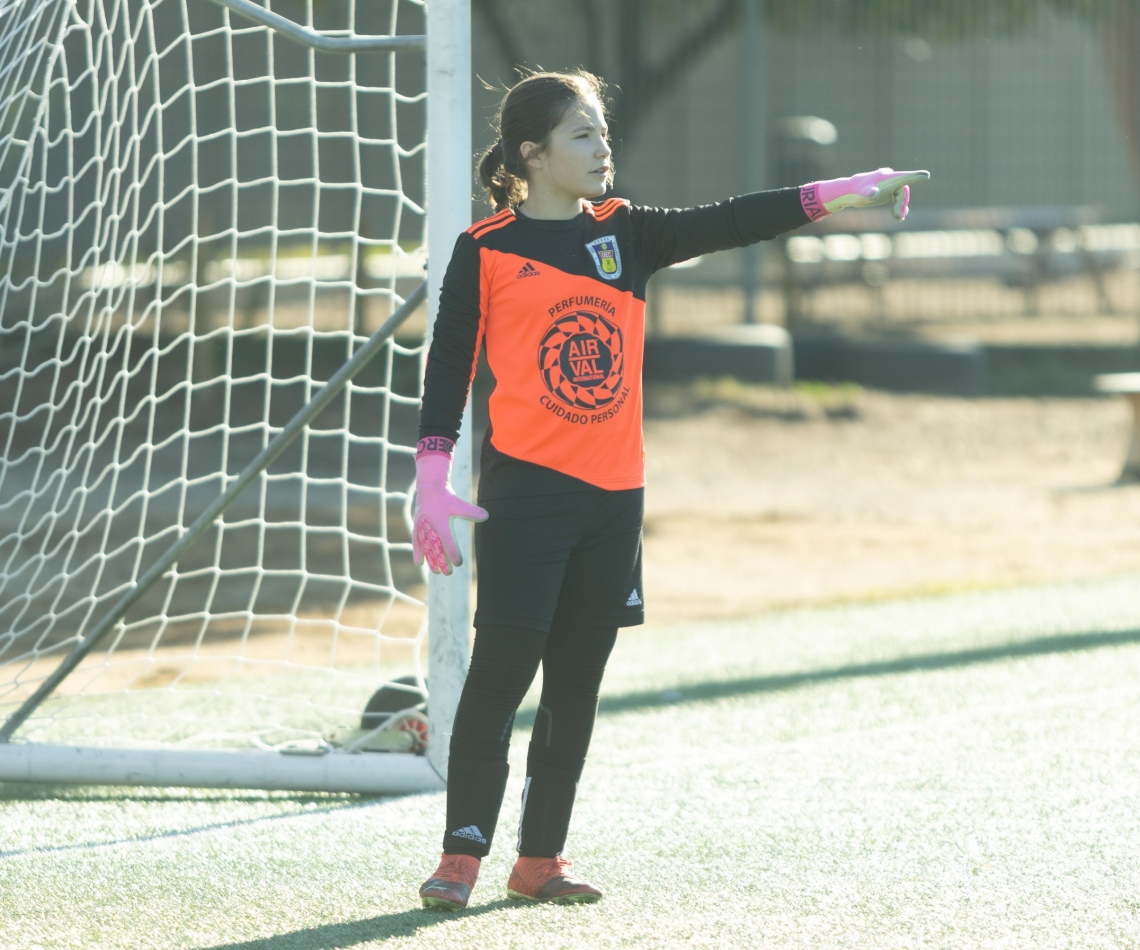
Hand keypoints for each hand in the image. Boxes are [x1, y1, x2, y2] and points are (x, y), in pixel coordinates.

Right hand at [412, 438, 487, 575]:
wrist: (429, 488)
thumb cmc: (446, 497)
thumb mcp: (459, 504)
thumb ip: (471, 512)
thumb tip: (486, 516)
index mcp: (441, 523)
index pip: (448, 542)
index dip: (453, 553)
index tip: (458, 563)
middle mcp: (430, 527)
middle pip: (436, 548)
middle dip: (442, 561)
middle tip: (448, 573)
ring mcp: (422, 527)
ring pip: (426, 547)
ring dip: (431, 560)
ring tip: (436, 572)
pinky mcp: (417, 527)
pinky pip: (417, 542)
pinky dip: (417, 552)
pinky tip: (419, 563)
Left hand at [801, 168, 930, 221]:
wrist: (848, 191)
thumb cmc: (857, 192)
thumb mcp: (864, 194)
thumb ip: (870, 193)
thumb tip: (874, 194)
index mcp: (888, 177)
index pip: (905, 177)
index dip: (916, 177)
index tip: (926, 176)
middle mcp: (890, 177)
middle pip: (903, 190)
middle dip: (902, 204)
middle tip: (898, 217)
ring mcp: (888, 183)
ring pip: (900, 194)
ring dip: (900, 206)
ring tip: (898, 218)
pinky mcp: (886, 188)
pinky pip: (897, 196)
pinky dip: (898, 205)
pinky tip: (898, 215)